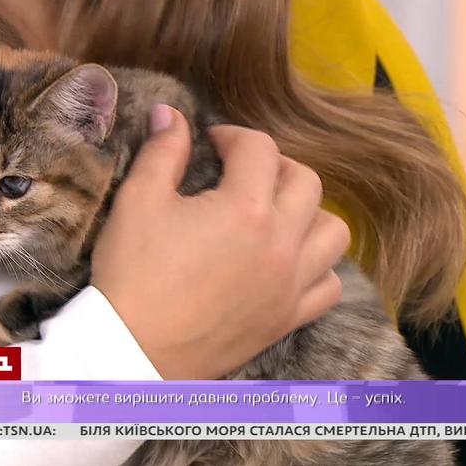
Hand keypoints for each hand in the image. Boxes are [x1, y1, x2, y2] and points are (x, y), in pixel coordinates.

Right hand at [91, 105, 349, 378]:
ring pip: (332, 232)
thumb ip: (161, 152)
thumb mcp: (138, 202)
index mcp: (245, 209)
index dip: (233, 135)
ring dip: (309, 212)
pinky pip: (329, 286)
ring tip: (276, 213)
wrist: (133, 351)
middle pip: (306, 182)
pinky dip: (318, 267)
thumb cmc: (132, 274)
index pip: (259, 148)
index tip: (212, 142)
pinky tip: (289, 262)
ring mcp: (290, 285)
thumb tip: (169, 113)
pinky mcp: (287, 318)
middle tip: (243, 172)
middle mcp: (281, 244)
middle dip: (275, 165)